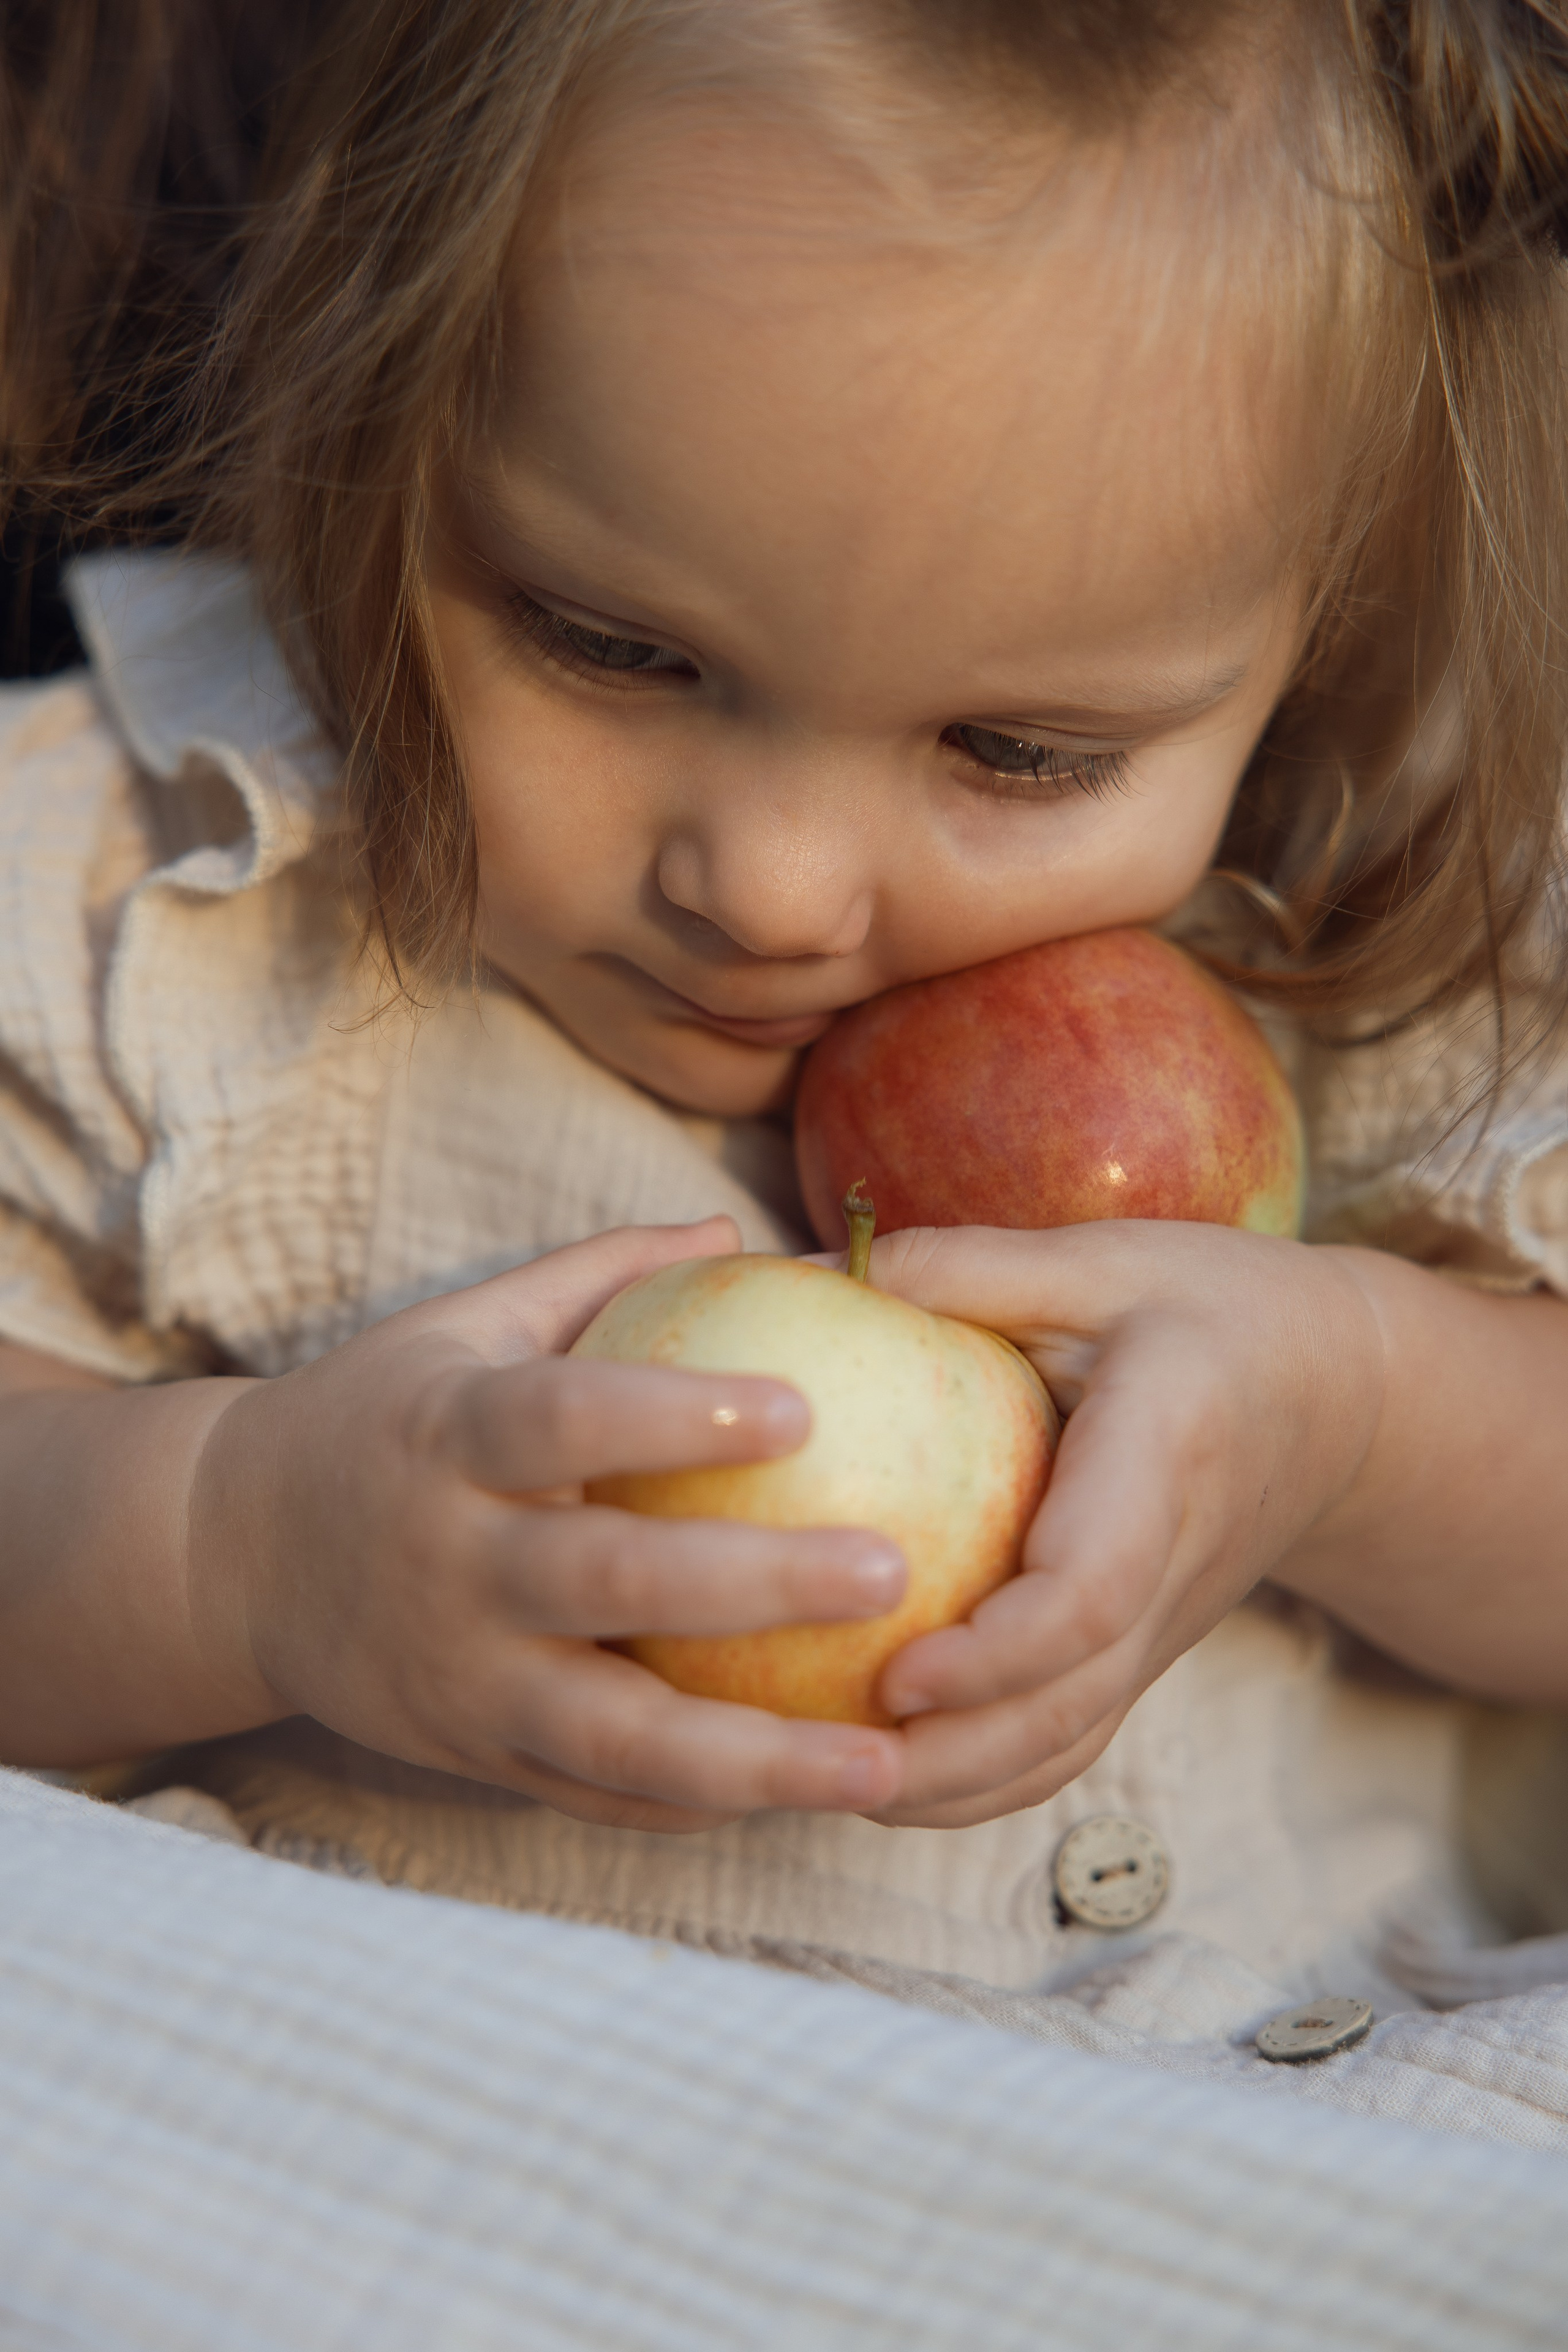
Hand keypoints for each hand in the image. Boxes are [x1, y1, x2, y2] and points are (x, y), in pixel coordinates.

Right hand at [187, 1219, 906, 1831]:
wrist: (231, 1556)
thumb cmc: (386, 1418)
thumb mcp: (462, 1324)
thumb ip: (596, 1276)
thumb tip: (736, 1226)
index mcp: (445, 1436)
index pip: (560, 1419)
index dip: (675, 1414)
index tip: (805, 1407)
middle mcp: (447, 1563)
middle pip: (603, 1582)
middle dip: (752, 1583)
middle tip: (891, 1572)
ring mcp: (457, 1677)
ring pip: (609, 1735)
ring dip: (755, 1758)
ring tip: (886, 1767)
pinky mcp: (472, 1757)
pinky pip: (597, 1796)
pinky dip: (701, 1805)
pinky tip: (813, 1798)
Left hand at [855, 1221, 1386, 1827]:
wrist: (1344, 1394)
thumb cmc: (1210, 1308)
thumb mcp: (1101, 1258)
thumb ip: (964, 1267)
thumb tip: (803, 1268)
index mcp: (1166, 1456)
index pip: (1093, 1589)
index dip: (997, 1651)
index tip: (897, 1673)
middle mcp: (1173, 1565)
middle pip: (1072, 1701)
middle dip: (954, 1755)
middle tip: (832, 1762)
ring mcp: (1165, 1626)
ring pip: (1070, 1742)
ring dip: (961, 1786)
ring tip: (842, 1787)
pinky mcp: (1143, 1651)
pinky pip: (1070, 1737)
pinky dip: (986, 1777)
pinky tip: (890, 1779)